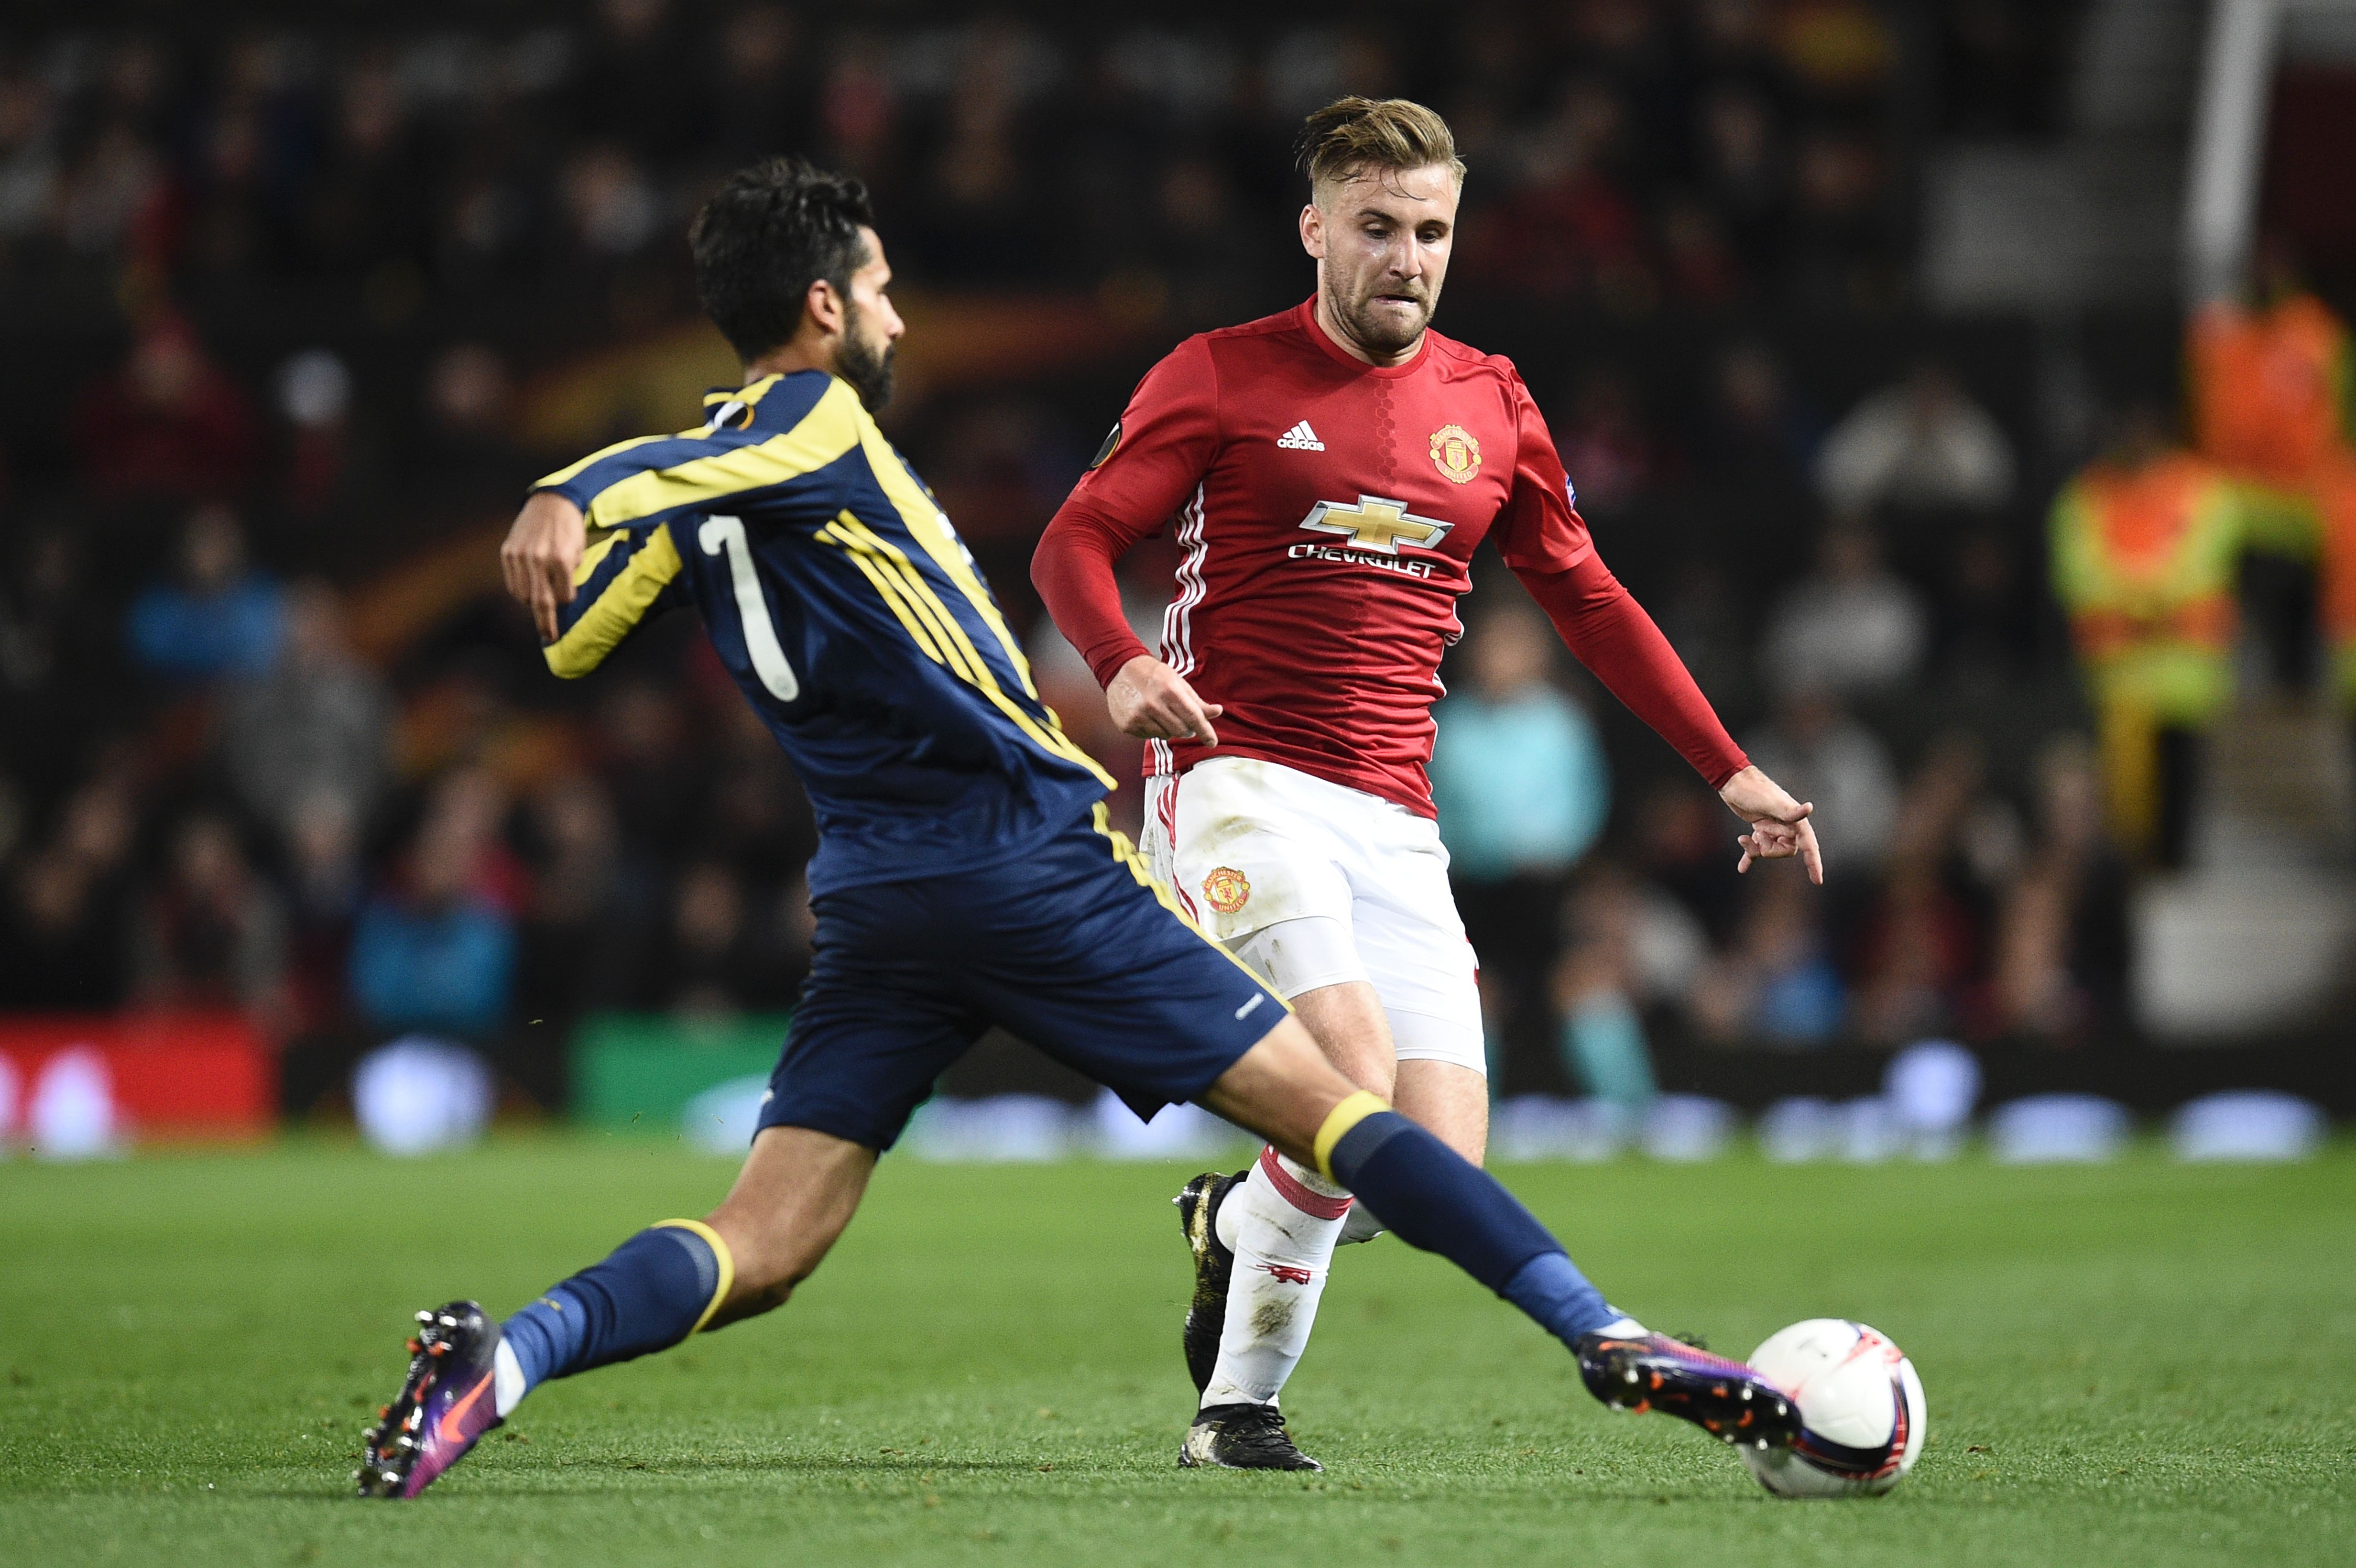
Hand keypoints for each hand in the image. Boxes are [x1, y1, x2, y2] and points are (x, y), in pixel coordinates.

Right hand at [501, 491, 586, 643]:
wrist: (551, 502)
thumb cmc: (571, 530)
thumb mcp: (579, 552)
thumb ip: (570, 576)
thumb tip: (562, 602)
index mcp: (561, 559)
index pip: (563, 597)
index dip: (566, 601)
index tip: (567, 603)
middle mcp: (538, 558)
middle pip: (540, 602)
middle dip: (546, 623)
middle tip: (550, 637)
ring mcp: (520, 555)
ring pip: (523, 595)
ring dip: (532, 604)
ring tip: (541, 605)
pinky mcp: (507, 552)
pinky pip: (512, 583)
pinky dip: (520, 591)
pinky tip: (529, 589)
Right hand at [1107, 655, 1221, 745]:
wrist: (1120, 669)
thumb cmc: (1153, 674)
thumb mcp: (1177, 682)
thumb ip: (1197, 701)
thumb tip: (1217, 712)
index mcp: (1169, 690)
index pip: (1193, 717)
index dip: (1205, 731)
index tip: (1212, 742)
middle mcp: (1153, 704)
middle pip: (1181, 731)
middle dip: (1186, 728)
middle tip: (1180, 717)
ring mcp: (1138, 716)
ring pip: (1166, 736)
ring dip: (1169, 729)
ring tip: (1160, 712)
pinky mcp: (1128, 725)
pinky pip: (1149, 736)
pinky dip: (1153, 729)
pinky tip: (1147, 715)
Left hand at [1717, 763, 1823, 883]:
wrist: (1733, 782)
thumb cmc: (1754, 790)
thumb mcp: (1771, 802)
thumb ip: (1790, 811)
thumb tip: (1809, 808)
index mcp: (1795, 821)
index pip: (1809, 846)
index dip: (1814, 863)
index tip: (1818, 880)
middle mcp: (1786, 826)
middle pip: (1785, 852)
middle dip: (1769, 850)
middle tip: (1758, 835)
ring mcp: (1772, 829)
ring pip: (1769, 851)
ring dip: (1755, 850)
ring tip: (1742, 839)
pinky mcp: (1758, 830)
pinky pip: (1756, 850)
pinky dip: (1749, 858)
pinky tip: (1742, 868)